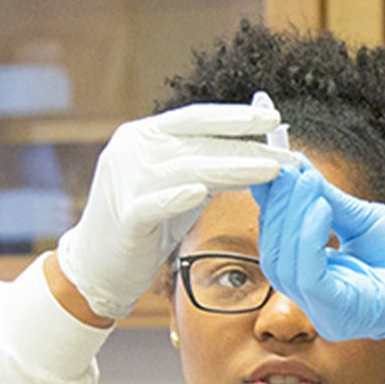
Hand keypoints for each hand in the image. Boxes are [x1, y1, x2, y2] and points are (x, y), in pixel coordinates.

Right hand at [55, 98, 297, 318]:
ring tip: (271, 171)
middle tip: (287, 153)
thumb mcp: (178, 185)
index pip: (195, 119)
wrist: (97, 266)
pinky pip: (154, 203)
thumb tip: (257, 148)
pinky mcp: (123, 216)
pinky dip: (178, 196)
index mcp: (142, 135)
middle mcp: (131, 150)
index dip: (235, 117)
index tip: (273, 119)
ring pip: (187, 169)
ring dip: (233, 168)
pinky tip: (203, 191)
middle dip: (245, 147)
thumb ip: (207, 163)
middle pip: (198, 143)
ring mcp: (124, 180)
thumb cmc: (146, 224)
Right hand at [252, 163, 384, 358]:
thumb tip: (292, 169)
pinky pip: (311, 278)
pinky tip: (321, 207)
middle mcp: (322, 302)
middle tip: (287, 169)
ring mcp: (333, 313)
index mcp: (325, 280)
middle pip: (275, 255)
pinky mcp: (349, 315)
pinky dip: (309, 239)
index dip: (270, 205)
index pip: (279, 244)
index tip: (267, 166)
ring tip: (305, 181)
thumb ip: (327, 200)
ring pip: (285, 267)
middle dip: (278, 208)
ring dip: (291, 218)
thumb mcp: (367, 218)